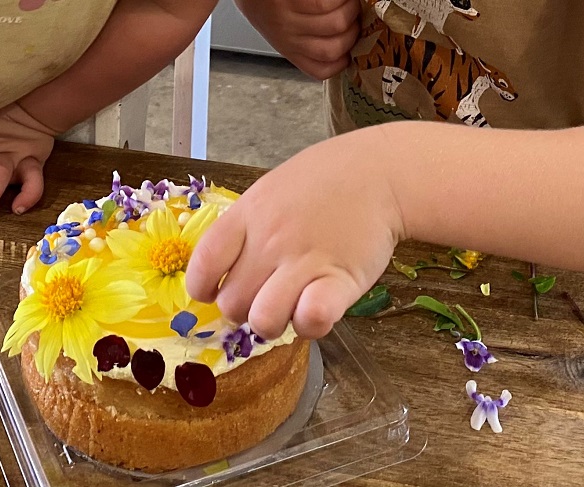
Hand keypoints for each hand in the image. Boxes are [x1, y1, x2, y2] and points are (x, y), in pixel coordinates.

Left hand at [186, 131, 404, 338]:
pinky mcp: (340, 280)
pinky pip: (310, 320)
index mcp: (247, 216)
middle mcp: (269, 241)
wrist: (380, 172)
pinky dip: (309, 324)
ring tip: (292, 306)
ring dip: (275, 323)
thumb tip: (223, 266)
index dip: (204, 288)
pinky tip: (318, 309)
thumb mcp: (271, 190)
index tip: (216, 291)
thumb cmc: (324, 180)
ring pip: (264, 321)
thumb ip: (245, 226)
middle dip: (245, 310)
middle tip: (267, 296)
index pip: (203, 267)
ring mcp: (304, 261)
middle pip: (232, 305)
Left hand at [235, 0, 359, 79]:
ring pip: (336, 23)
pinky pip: (326, 2)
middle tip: (354, 16)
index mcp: (290, 50)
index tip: (349, 48)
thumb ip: (307, 38)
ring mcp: (289, 19)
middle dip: (353, 31)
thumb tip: (342, 37)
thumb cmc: (267, 2)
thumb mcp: (281, 29)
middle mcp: (289, 39)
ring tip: (348, 1)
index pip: (321, 70)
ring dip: (351, 9)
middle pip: (335, 48)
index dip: (342, 62)